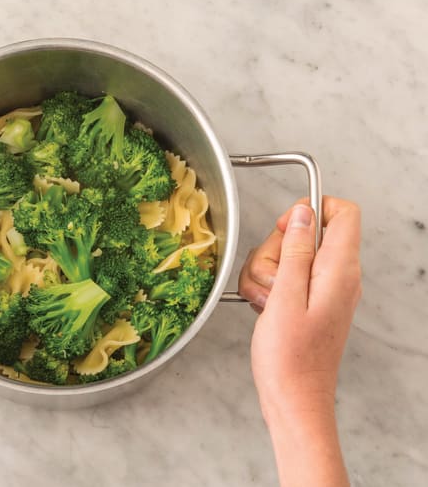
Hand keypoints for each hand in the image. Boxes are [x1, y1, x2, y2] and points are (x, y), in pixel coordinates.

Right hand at [238, 197, 360, 485]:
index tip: (285, 227)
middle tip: (270, 278)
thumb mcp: (286, 295)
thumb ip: (297, 249)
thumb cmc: (290, 358)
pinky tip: (266, 307)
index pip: (342, 212)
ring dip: (268, 270)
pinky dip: (271, 287)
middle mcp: (340, 277)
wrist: (294, 399)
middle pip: (308, 233)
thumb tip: (304, 212)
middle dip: (278, 247)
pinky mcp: (312, 302)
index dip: (311, 210)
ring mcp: (326, 290)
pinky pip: (289, 278)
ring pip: (292, 255)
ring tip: (266, 299)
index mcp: (340, 270)